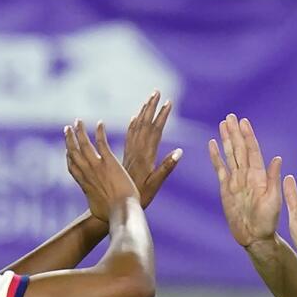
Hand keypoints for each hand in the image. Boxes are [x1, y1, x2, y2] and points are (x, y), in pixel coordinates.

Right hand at [64, 119, 139, 221]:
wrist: (121, 212)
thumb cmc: (112, 216)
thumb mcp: (98, 211)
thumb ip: (96, 204)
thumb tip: (96, 211)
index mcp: (84, 184)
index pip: (72, 167)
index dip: (68, 156)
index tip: (67, 148)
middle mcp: (87, 173)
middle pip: (73, 152)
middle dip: (69, 139)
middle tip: (67, 129)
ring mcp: (97, 166)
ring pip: (84, 144)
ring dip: (79, 131)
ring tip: (77, 121)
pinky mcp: (110, 162)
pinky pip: (102, 143)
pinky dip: (99, 132)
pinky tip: (100, 123)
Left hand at [123, 90, 181, 208]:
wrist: (116, 205)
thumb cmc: (139, 197)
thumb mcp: (155, 184)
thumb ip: (166, 167)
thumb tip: (179, 151)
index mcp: (145, 155)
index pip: (155, 130)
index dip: (162, 115)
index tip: (168, 102)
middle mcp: (136, 151)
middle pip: (144, 124)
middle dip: (151, 107)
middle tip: (156, 92)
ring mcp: (130, 153)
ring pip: (136, 127)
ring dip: (142, 112)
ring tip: (148, 100)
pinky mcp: (125, 157)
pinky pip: (129, 137)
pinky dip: (133, 126)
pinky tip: (134, 118)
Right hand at [208, 115, 281, 247]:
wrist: (255, 237)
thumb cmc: (268, 221)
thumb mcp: (273, 200)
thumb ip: (273, 180)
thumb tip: (278, 159)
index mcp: (259, 176)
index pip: (252, 151)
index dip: (248, 136)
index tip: (244, 122)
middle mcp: (247, 175)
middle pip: (239, 149)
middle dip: (235, 132)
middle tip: (230, 116)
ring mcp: (235, 181)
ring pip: (230, 155)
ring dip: (226, 139)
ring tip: (223, 124)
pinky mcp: (226, 189)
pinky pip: (220, 169)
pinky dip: (216, 157)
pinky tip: (212, 144)